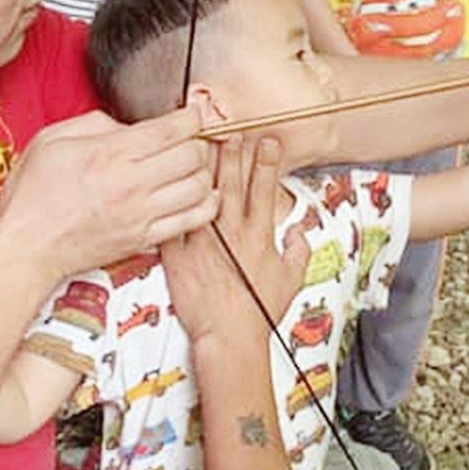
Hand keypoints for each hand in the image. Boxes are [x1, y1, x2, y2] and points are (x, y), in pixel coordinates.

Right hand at [0, 107, 216, 298]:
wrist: (25, 247)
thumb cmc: (33, 195)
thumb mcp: (53, 139)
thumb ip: (96, 123)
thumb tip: (129, 125)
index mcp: (109, 154)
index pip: (172, 129)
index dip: (191, 116)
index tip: (191, 113)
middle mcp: (131, 184)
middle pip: (192, 155)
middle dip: (199, 140)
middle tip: (191, 138)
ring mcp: (141, 214)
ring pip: (199, 186)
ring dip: (204, 171)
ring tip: (193, 165)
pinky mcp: (145, 239)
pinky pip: (193, 220)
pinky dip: (206, 204)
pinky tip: (199, 194)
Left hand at [164, 137, 308, 347]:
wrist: (229, 337)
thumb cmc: (259, 311)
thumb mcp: (291, 279)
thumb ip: (298, 251)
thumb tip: (300, 234)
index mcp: (260, 235)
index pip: (265, 188)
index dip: (267, 161)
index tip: (267, 141)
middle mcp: (232, 233)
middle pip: (232, 183)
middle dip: (234, 154)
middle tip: (232, 132)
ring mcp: (204, 242)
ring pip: (202, 196)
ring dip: (204, 169)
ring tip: (202, 147)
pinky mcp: (178, 256)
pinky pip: (173, 224)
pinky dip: (170, 204)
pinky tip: (168, 185)